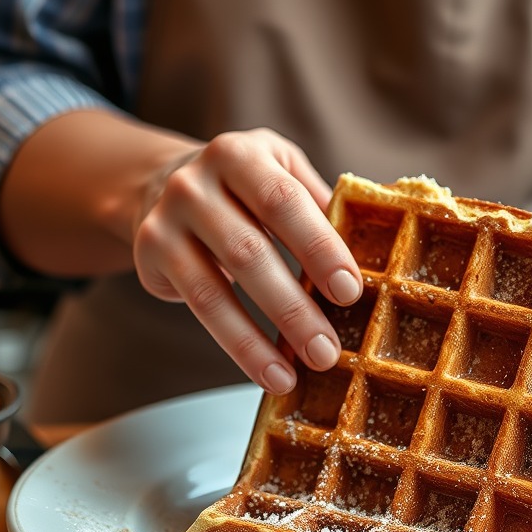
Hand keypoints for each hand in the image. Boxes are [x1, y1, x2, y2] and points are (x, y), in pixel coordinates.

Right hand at [132, 128, 362, 393]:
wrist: (161, 183)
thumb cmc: (246, 189)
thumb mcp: (282, 176)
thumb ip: (321, 208)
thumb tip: (382, 257)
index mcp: (241, 155)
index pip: (284, 202)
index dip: (319, 248)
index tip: (350, 292)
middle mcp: (195, 182)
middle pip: (249, 251)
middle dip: (292, 307)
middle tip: (327, 352)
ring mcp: (167, 220)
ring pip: (214, 289)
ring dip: (256, 341)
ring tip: (293, 376)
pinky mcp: (150, 254)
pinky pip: (196, 307)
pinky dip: (235, 344)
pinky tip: (266, 369)